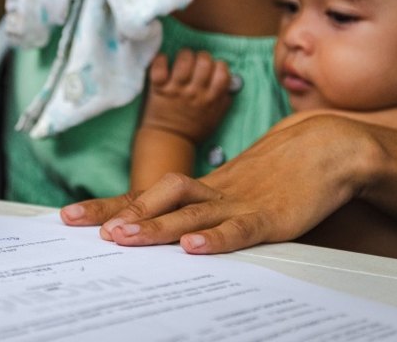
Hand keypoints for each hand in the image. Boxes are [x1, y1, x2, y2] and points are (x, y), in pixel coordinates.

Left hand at [62, 115, 369, 253]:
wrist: (326, 148)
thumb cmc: (274, 175)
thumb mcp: (229, 195)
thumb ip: (198, 210)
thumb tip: (161, 232)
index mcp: (198, 189)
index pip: (144, 196)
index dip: (106, 205)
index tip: (69, 215)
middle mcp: (210, 192)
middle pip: (156, 198)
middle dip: (120, 213)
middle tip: (86, 227)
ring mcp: (238, 203)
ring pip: (190, 211)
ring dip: (156, 224)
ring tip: (124, 237)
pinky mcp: (269, 218)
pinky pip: (239, 229)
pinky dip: (216, 238)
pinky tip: (194, 248)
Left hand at [141, 50, 231, 142]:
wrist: (169, 141)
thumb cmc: (193, 130)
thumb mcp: (216, 118)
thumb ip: (224, 101)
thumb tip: (230, 84)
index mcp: (211, 99)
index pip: (223, 72)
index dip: (219, 65)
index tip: (213, 68)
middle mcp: (195, 92)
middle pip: (204, 62)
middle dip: (202, 57)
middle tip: (196, 61)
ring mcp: (176, 90)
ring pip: (184, 61)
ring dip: (184, 55)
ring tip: (182, 59)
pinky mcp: (159, 89)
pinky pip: (159, 68)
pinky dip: (160, 60)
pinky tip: (164, 60)